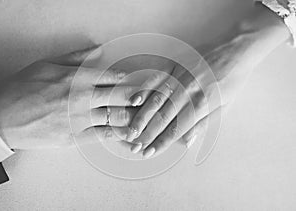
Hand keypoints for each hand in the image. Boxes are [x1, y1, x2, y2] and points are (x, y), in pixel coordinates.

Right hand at [0, 46, 138, 148]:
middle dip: (139, 97)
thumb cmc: (21, 89)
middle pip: (122, 96)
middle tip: (151, 99)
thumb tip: (97, 49)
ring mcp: (80, 118)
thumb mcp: (46, 64)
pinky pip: (105, 136)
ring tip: (146, 118)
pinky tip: (131, 137)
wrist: (2, 118)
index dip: (131, 79)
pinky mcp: (75, 137)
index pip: (114, 76)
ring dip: (135, 117)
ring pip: (117, 117)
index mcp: (77, 77)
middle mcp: (82, 97)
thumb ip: (75, 57)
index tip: (141, 81)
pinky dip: (120, 136)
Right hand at [125, 33, 264, 157]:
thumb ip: (203, 124)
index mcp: (202, 104)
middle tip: (134, 145)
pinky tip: (134, 100)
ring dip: (142, 116)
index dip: (161, 142)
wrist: (237, 52)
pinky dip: (144, 89)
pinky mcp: (176, 65)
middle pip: (163, 117)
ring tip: (131, 129)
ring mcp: (181, 77)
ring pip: (156, 100)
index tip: (149, 152)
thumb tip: (186, 141)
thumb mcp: (224, 106)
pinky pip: (156, 78)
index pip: (176, 129)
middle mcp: (189, 91)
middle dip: (148, 133)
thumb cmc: (232, 81)